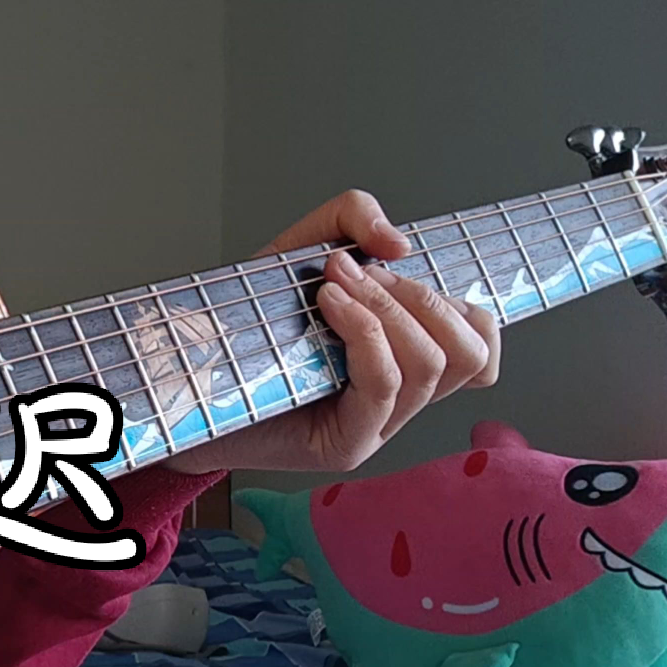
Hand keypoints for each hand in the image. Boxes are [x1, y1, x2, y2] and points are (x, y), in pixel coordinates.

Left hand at [163, 190, 500, 475]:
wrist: (185, 377)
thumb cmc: (246, 323)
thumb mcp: (300, 250)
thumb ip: (351, 220)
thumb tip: (400, 243)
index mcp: (404, 359)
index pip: (481, 345)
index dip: (463, 303)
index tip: (394, 268)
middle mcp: (400, 399)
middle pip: (468, 351)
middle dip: (418, 295)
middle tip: (354, 271)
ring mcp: (377, 428)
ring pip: (432, 366)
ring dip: (387, 308)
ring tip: (332, 283)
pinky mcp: (344, 446)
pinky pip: (384, 386)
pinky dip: (364, 332)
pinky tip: (328, 304)